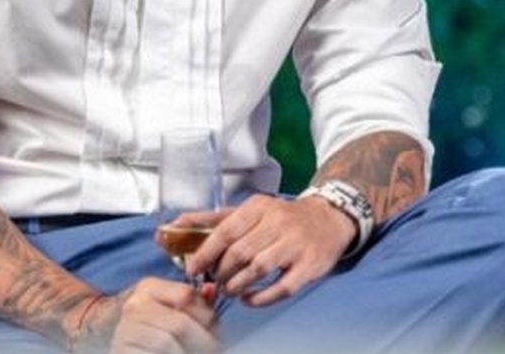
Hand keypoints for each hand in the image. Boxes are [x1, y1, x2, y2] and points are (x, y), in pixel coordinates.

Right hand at [75, 278, 217, 353]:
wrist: (106, 335)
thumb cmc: (151, 322)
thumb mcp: (170, 304)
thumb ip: (194, 300)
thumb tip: (212, 290)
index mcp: (149, 287)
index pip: (186, 296)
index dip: (207, 314)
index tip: (216, 329)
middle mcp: (134, 306)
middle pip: (180, 324)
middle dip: (203, 340)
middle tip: (215, 348)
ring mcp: (124, 331)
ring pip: (167, 344)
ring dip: (188, 351)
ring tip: (199, 351)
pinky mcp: (122, 351)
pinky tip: (180, 353)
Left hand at [182, 194, 355, 305]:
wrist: (329, 219)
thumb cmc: (283, 218)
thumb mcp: (251, 211)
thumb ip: (214, 220)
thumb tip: (176, 225)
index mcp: (261, 207)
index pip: (226, 231)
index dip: (205, 254)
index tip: (193, 268)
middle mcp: (280, 222)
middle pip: (239, 253)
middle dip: (221, 273)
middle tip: (215, 281)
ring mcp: (296, 244)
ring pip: (258, 270)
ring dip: (237, 286)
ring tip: (231, 289)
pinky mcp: (310, 265)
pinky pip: (281, 288)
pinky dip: (260, 299)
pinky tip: (249, 298)